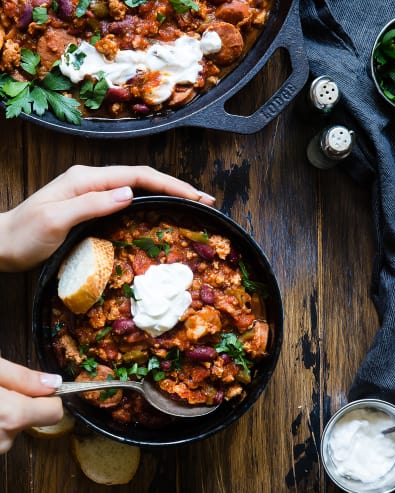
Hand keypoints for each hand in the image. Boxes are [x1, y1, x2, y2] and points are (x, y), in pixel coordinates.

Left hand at [0, 165, 214, 270]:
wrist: (2, 244)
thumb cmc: (25, 236)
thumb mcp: (57, 220)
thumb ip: (92, 204)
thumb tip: (130, 193)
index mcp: (86, 179)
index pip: (137, 175)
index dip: (169, 184)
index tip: (195, 195)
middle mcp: (90, 180)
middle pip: (141, 177)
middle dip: (175, 186)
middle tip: (204, 199)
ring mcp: (90, 191)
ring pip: (136, 186)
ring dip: (165, 193)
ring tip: (190, 203)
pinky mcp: (89, 204)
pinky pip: (126, 199)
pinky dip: (149, 202)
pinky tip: (159, 211)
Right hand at [0, 357, 62, 453]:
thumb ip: (21, 377)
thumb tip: (53, 382)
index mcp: (11, 415)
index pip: (54, 412)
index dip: (49, 398)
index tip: (41, 389)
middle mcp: (3, 438)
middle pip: (30, 419)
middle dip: (18, 404)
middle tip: (1, 391)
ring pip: (11, 427)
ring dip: (3, 415)